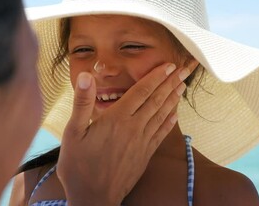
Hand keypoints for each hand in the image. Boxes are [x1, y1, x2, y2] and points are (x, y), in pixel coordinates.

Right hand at [57, 63, 191, 205]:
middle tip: (186, 69)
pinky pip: (161, 133)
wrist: (93, 198)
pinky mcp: (145, 154)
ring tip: (183, 86)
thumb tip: (87, 75)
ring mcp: (142, 142)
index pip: (141, 91)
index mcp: (117, 119)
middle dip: (171, 82)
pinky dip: (170, 121)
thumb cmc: (78, 166)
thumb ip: (82, 102)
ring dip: (174, 98)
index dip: (156, 76)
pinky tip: (176, 114)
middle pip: (157, 100)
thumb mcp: (72, 132)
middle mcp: (134, 127)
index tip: (169, 65)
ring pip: (162, 114)